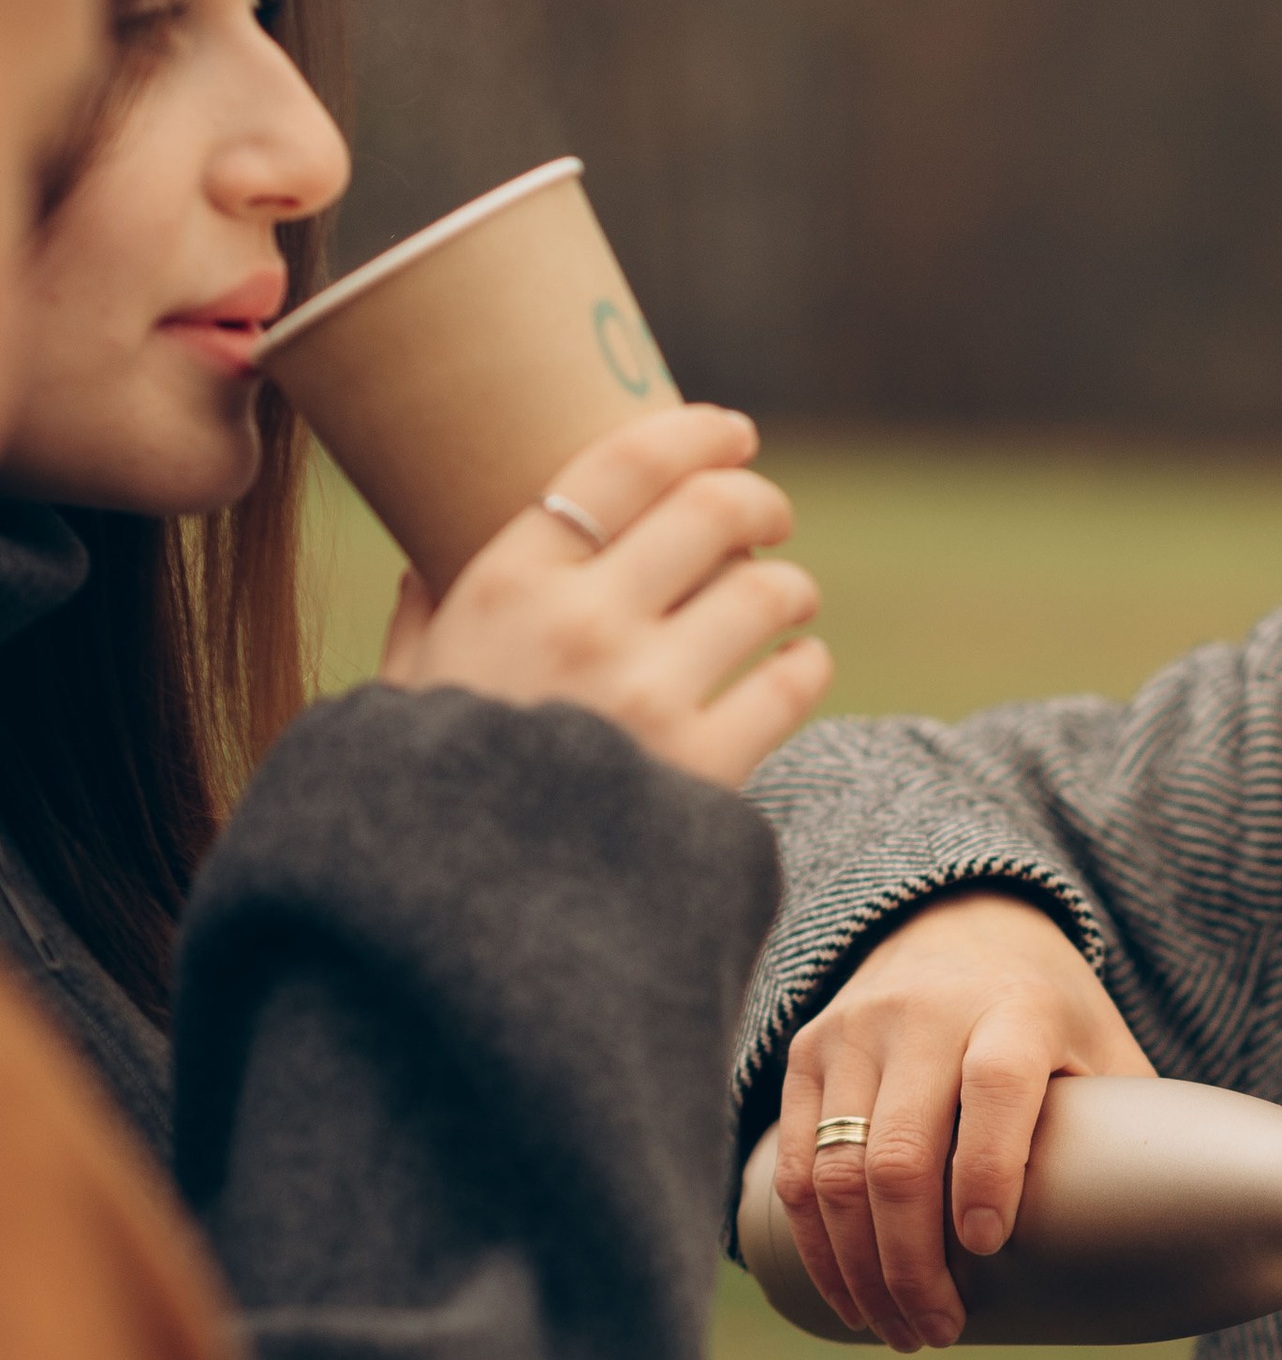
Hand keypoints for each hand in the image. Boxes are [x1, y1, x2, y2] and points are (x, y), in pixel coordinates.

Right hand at [377, 401, 831, 788]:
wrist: (460, 927)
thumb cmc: (422, 805)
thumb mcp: (397, 699)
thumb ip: (419, 628)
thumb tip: (419, 571)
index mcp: (503, 587)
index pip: (622, 464)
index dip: (695, 433)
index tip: (734, 432)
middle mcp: (581, 624)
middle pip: (713, 511)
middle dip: (758, 502)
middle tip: (770, 518)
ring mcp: (648, 695)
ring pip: (768, 593)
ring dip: (790, 589)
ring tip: (788, 602)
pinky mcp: (706, 768)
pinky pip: (790, 684)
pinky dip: (805, 666)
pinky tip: (797, 669)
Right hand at [774, 890, 1151, 1349]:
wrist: (961, 926)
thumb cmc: (1052, 1019)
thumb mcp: (1103, 1049)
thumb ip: (1127, 1127)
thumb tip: (1167, 1243)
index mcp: (1016, 1008)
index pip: (996, 1087)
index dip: (989, 1171)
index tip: (987, 1247)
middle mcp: (924, 1013)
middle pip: (899, 1155)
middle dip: (913, 1264)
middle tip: (940, 1332)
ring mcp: (855, 1032)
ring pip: (835, 1173)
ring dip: (861, 1271)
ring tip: (897, 1330)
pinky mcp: (808, 1054)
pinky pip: (793, 1166)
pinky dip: (815, 1244)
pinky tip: (849, 1294)